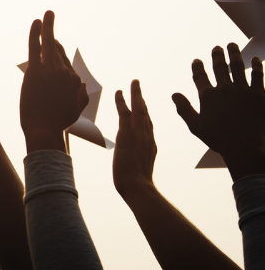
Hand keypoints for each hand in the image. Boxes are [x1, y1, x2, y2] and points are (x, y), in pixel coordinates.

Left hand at [19, 11, 87, 152]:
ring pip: (49, 44)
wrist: (44, 129)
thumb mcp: (75, 110)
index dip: (58, 54)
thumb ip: (81, 97)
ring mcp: (51, 70)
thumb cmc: (57, 122)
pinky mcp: (36, 70)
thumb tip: (84, 85)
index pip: (65, 63)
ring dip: (48, 27)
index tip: (52, 46)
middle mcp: (66, 73)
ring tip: (47, 15)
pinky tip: (37, 22)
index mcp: (75, 81)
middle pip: (58, 51)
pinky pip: (37, 46)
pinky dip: (37, 32)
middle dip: (52, 40)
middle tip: (47, 26)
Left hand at [112, 80, 157, 198]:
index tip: (144, 106)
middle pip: (146, 114)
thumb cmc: (137, 186)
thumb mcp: (140, 173)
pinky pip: (125, 112)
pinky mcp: (127, 133)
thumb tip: (135, 173)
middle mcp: (147, 137)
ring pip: (139, 108)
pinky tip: (119, 91)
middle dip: (143, 100)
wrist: (138, 187)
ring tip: (134, 82)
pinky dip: (122, 100)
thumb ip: (139, 167)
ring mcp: (139, 134)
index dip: (146, 115)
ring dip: (136, 94)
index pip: (149, 126)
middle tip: (139, 88)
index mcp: (151, 146)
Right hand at [172, 44, 264, 180]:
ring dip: (235, 54)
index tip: (197, 60)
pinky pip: (258, 75)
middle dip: (217, 55)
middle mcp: (225, 89)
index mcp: (208, 96)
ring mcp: (244, 90)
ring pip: (238, 67)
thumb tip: (174, 95)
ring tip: (232, 45)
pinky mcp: (260, 94)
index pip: (200, 76)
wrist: (246, 147)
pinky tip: (255, 59)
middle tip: (217, 47)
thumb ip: (184, 109)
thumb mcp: (196, 126)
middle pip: (220, 67)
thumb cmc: (220, 139)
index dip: (198, 67)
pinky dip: (256, 66)